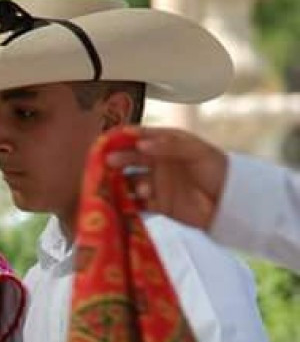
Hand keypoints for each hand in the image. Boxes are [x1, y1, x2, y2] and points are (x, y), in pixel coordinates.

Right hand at [105, 126, 228, 230]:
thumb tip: (141, 144)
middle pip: (130, 159)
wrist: (231, 203)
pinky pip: (135, 203)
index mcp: (166, 144)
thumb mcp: (197, 151)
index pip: (140, 136)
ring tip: (141, 189)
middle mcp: (156, 162)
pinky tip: (129, 203)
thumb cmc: (218, 170)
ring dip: (125, 184)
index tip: (109, 140)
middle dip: (118, 160)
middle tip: (109, 162)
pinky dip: (128, 204)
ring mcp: (155, 184)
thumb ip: (170, 145)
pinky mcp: (156, 205)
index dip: (123, 137)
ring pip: (130, 182)